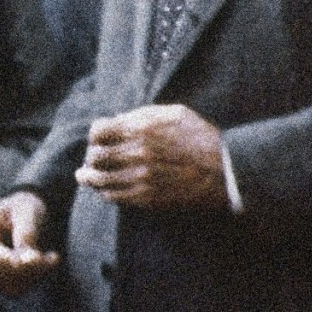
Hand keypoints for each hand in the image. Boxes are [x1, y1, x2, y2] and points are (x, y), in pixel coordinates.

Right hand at [0, 191, 58, 294]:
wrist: (28, 214)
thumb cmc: (26, 207)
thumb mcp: (28, 213)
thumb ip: (26, 235)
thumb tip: (29, 261)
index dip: (7, 257)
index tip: (33, 260)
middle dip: (21, 269)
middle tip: (49, 259)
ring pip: (2, 285)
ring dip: (30, 277)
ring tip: (52, 259)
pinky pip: (11, 290)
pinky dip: (31, 282)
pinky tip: (47, 266)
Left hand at [76, 105, 229, 211]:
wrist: (225, 170)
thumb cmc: (201, 138)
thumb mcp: (174, 113)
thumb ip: (142, 114)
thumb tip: (117, 119)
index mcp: (142, 128)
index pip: (98, 131)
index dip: (96, 134)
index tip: (98, 138)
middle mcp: (137, 153)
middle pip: (95, 155)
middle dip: (92, 155)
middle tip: (93, 158)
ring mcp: (141, 177)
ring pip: (100, 179)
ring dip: (91, 177)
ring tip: (87, 176)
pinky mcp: (147, 197)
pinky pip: (115, 197)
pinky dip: (106, 192)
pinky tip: (105, 189)